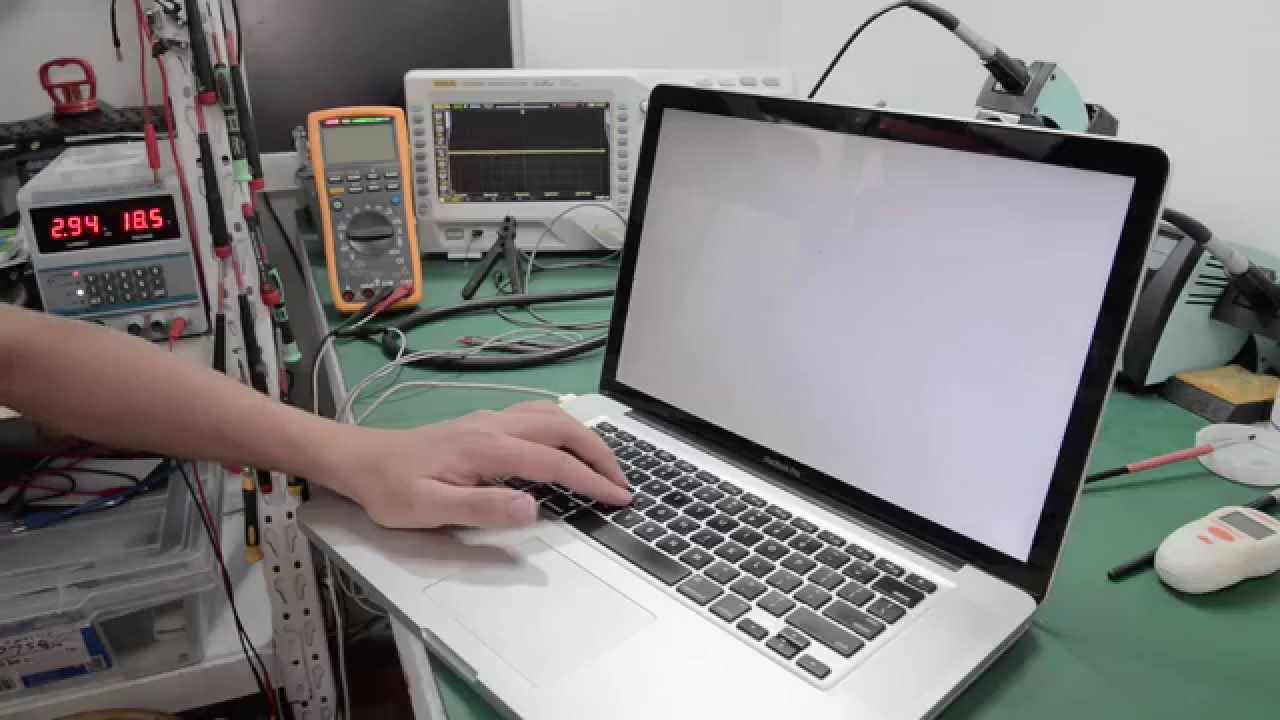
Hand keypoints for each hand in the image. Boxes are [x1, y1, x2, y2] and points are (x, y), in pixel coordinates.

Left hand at [325, 401, 630, 529]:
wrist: (359, 459)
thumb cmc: (390, 489)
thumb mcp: (431, 509)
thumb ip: (484, 507)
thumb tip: (534, 506)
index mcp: (488, 448)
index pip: (554, 462)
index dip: (591, 481)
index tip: (618, 497)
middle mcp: (495, 426)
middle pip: (563, 428)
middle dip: (600, 454)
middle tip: (622, 481)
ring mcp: (489, 420)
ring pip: (552, 416)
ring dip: (584, 438)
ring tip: (604, 463)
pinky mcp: (482, 424)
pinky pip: (537, 416)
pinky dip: (564, 429)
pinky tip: (565, 444)